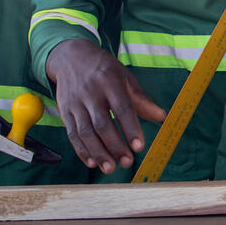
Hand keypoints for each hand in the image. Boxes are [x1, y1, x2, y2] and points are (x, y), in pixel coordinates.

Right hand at [45, 39, 165, 173]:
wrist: (71, 57)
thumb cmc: (103, 69)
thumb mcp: (124, 77)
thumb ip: (141, 99)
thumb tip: (161, 117)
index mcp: (110, 81)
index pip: (121, 107)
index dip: (130, 128)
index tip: (139, 146)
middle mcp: (91, 92)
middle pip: (102, 123)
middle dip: (115, 145)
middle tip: (127, 162)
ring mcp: (75, 103)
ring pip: (85, 132)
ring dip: (98, 153)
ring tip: (110, 168)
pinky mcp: (64, 112)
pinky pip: (72, 134)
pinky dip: (81, 150)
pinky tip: (92, 162)